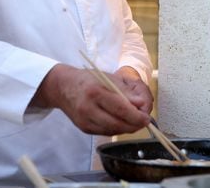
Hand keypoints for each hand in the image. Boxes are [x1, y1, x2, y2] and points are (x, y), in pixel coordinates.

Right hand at [32, 64, 152, 134]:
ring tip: (135, 121)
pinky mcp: (83, 128)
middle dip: (134, 125)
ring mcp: (84, 120)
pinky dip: (116, 129)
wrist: (62, 87)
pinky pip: (105, 132)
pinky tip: (121, 122)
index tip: (147, 117)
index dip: (136, 116)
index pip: (121, 109)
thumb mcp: (108, 78)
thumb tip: (142, 104)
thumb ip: (126, 92)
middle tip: (145, 121)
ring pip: (112, 131)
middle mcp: (88, 108)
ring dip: (127, 128)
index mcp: (95, 91)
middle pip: (117, 123)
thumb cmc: (88, 79)